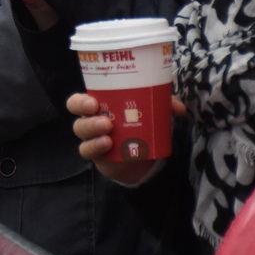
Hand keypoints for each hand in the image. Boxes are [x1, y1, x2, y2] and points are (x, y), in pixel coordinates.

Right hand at [68, 92, 184, 184]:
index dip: (81, 97)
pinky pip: (87, 150)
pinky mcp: (96, 155)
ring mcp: (92, 137)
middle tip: (96, 107)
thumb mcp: (153, 114)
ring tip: (108, 128)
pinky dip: (95, 146)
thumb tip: (178, 107)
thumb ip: (164, 107)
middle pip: (75, 111)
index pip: (80, 98)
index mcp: (100, 105)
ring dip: (91, 127)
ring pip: (80, 129)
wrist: (142, 157)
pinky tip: (109, 144)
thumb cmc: (141, 128)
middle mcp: (91, 119)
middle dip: (82, 107)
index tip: (94, 98)